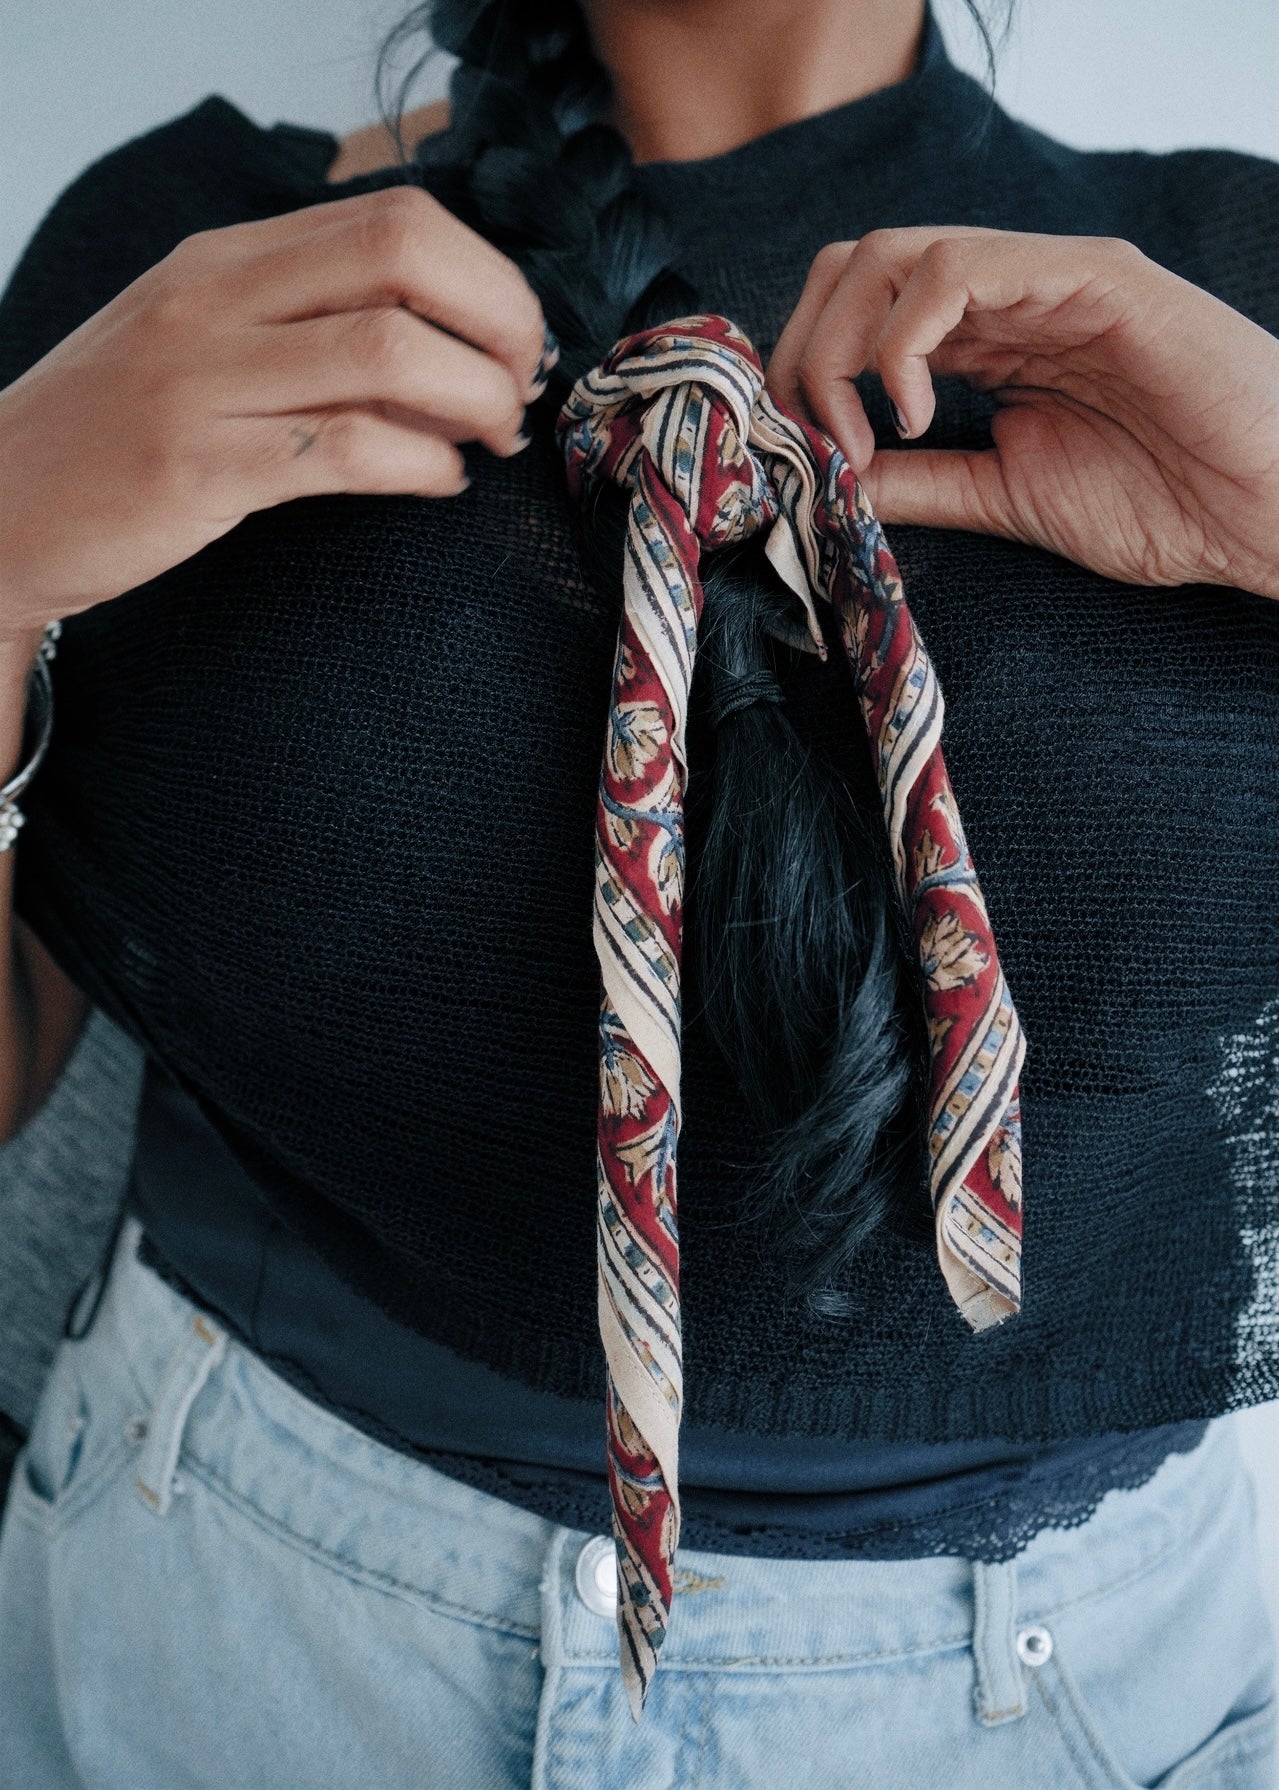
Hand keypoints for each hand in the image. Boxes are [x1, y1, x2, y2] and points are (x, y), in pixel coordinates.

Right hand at [0, 185, 551, 637]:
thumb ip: (316, 332)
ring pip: (389, 351)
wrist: (2, 509)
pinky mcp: (200, 468)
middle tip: (519, 389)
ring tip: (487, 440)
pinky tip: (438, 481)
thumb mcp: (210, 349)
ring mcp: (204, 380)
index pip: (394, 217)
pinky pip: (348, 449)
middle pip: (404, 255)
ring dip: (475, 398)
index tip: (512, 340)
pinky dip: (422, 465)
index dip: (485, 276)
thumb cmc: (124, 435)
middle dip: (498, 321)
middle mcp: (215, 299)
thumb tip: (457, 349)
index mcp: (225, 258)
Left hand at [767, 227, 1278, 599]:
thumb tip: (827, 482)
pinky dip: (906, 340)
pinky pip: (961, 267)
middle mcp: (1006, 296)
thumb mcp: (1006, 498)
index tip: (806, 460)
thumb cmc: (1163, 501)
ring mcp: (1047, 278)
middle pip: (854, 268)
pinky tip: (918, 412)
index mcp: (986, 344)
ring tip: (861, 435)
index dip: (804, 376)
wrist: (1269, 510)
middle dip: (805, 352)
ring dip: (843, 347)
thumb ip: (922, 482)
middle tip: (813, 441)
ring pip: (892, 255)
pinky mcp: (1091, 276)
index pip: (855, 314)